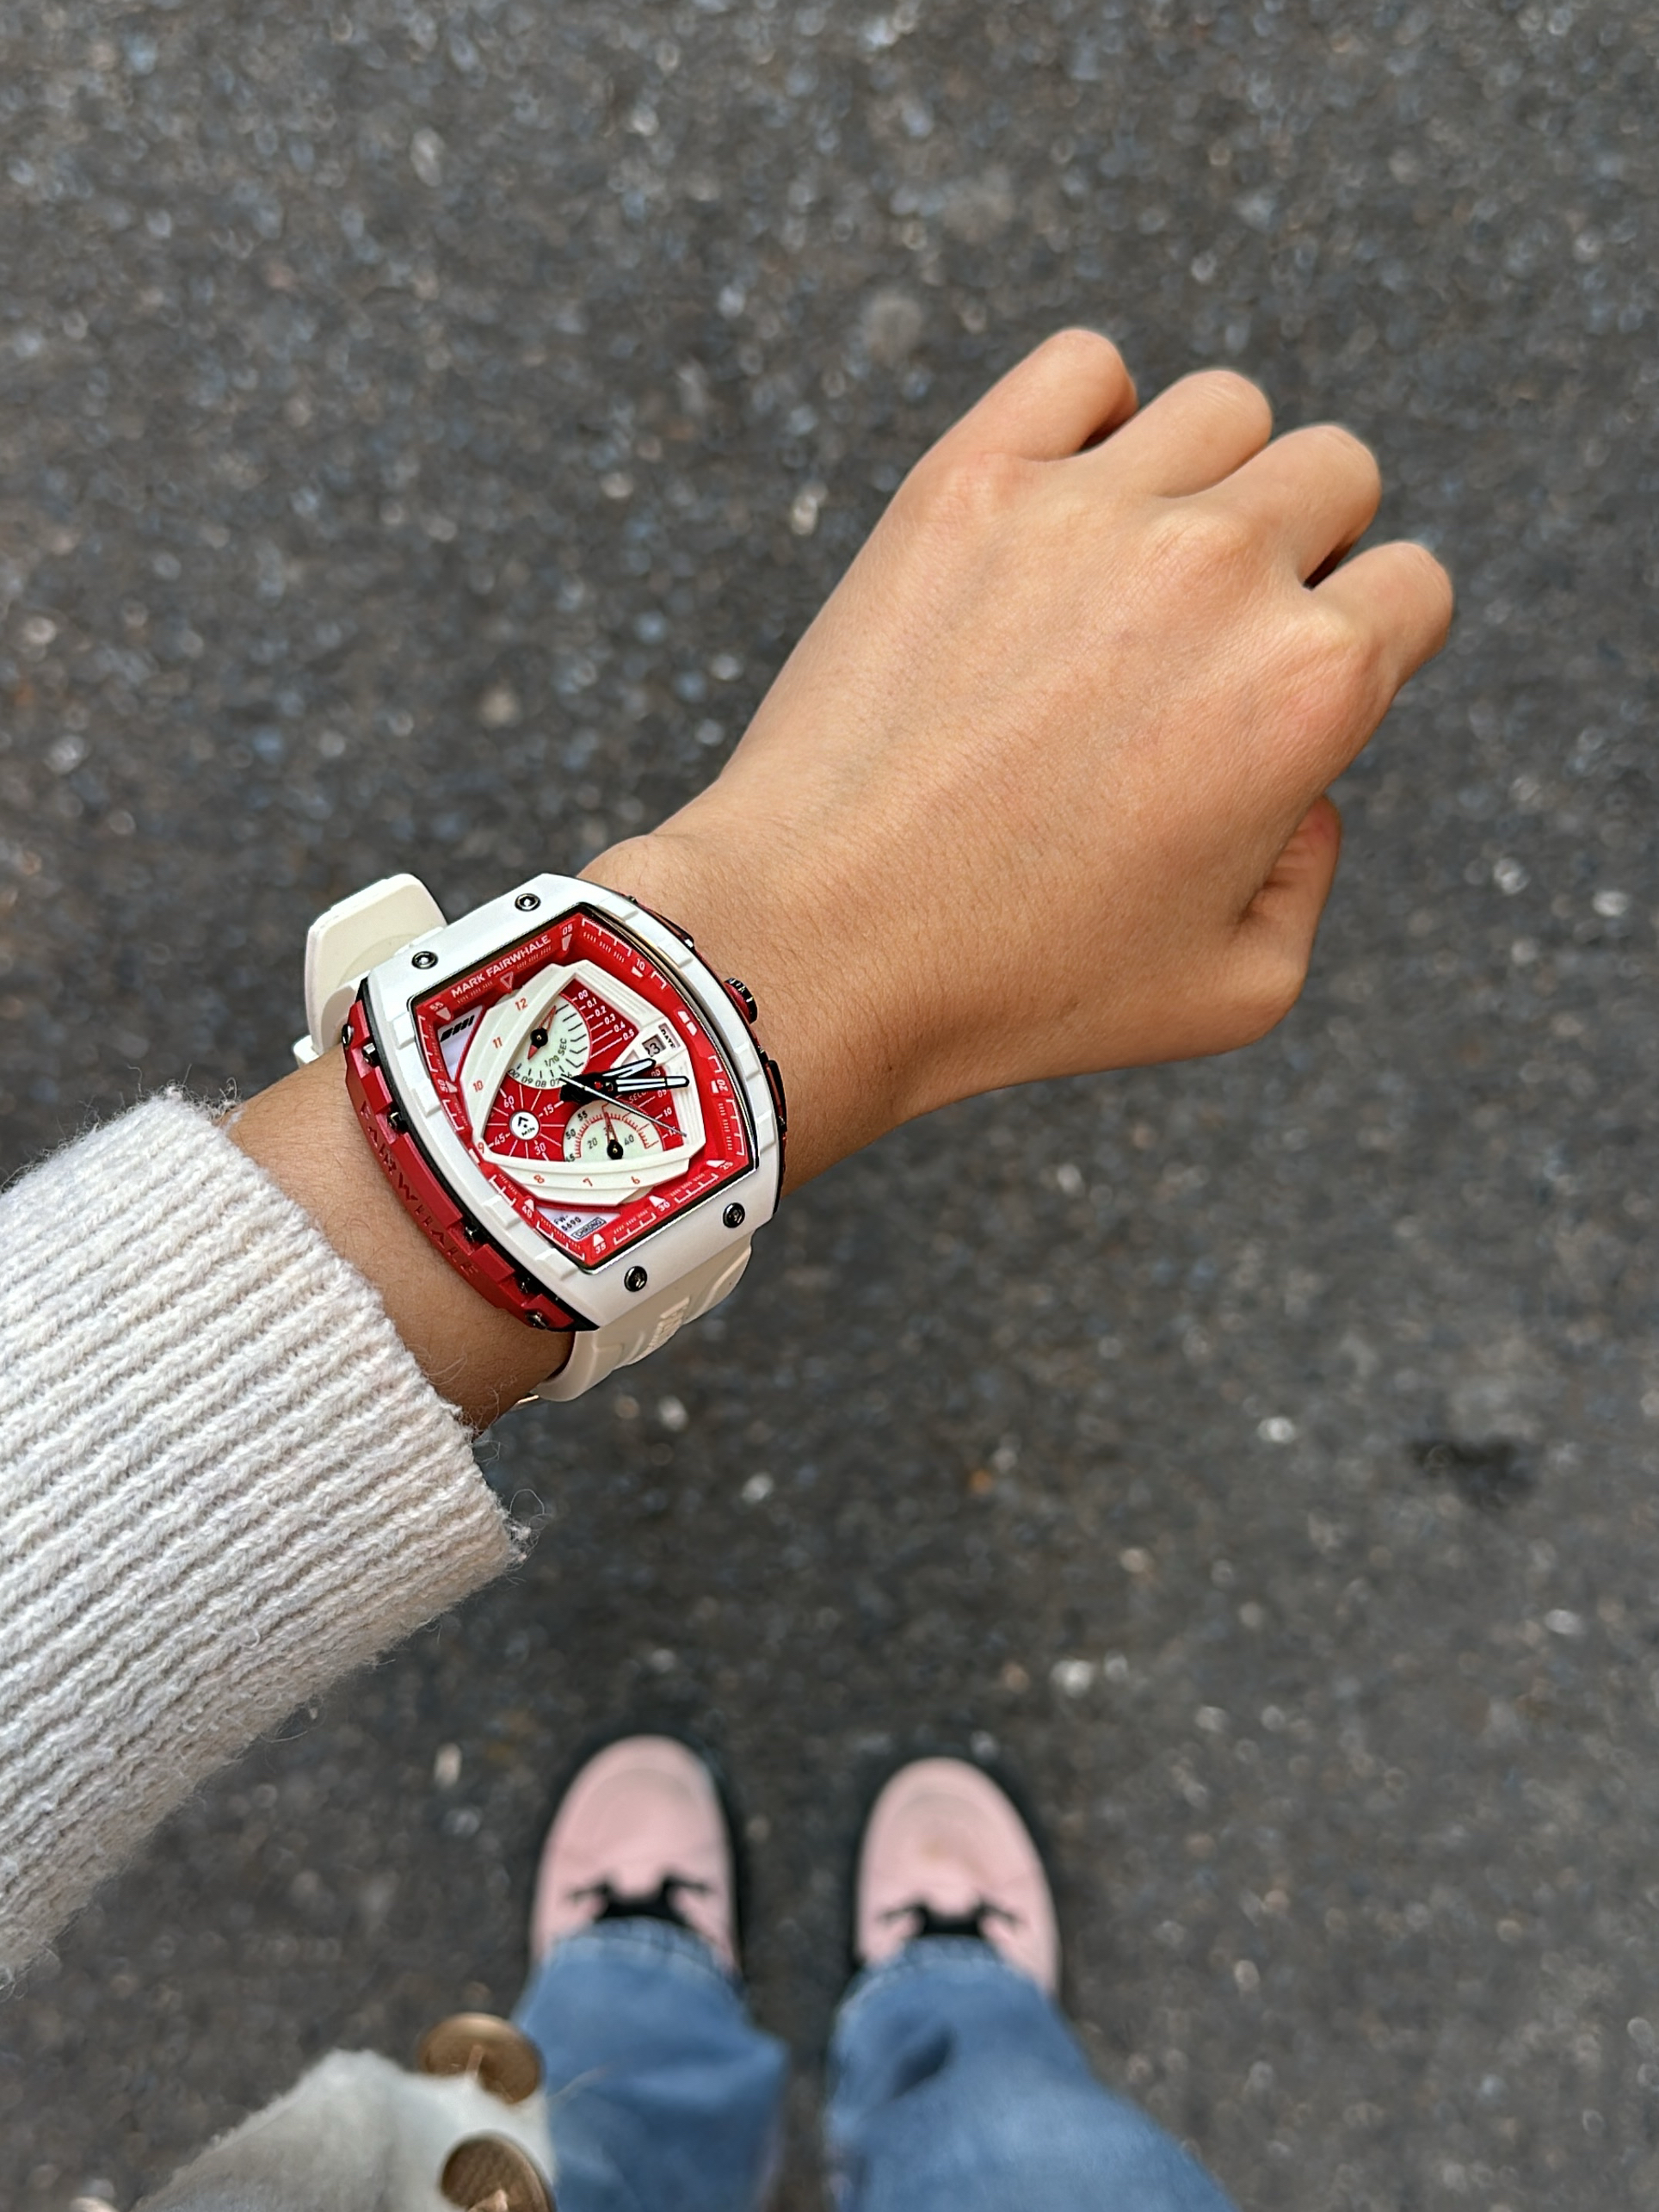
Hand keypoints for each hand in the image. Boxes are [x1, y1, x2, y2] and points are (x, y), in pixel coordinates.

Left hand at [591, 329, 1451, 1187]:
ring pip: (1223, 412)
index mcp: (1312, 686)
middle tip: (1198, 645)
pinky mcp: (969, 481)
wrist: (816, 946)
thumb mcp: (1238, 988)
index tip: (1282, 692)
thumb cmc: (1021, 988)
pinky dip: (1089, 415)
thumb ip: (1316, 871)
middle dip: (1300, 551)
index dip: (1364, 645)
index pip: (1413, 588)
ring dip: (1202, 480)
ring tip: (1123, 579)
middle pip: (1333, 474)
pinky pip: (1081, 369)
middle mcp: (1221, 570)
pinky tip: (1054, 507)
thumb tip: (1302, 785)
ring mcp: (1090, 511)